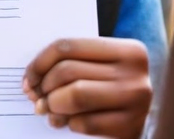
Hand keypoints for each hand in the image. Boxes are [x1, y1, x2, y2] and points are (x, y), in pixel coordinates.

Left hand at [23, 38, 152, 138]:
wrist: (144, 123)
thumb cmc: (112, 92)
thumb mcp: (100, 70)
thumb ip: (73, 64)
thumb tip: (33, 82)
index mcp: (129, 50)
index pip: (68, 46)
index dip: (39, 63)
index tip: (30, 78)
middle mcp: (136, 73)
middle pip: (68, 71)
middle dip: (44, 87)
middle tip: (37, 98)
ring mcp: (136, 101)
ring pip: (74, 96)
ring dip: (53, 106)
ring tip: (49, 110)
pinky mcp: (130, 128)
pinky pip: (84, 123)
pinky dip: (70, 124)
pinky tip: (71, 123)